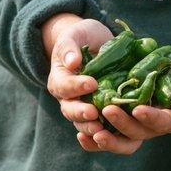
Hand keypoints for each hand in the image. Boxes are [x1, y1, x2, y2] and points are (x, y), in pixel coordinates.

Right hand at [43, 14, 113, 131]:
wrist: (95, 45)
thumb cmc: (84, 37)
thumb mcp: (76, 34)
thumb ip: (70, 46)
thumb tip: (72, 62)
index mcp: (60, 79)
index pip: (63, 86)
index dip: (76, 86)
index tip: (92, 83)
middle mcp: (68, 98)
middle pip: (69, 110)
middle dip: (80, 113)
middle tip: (93, 113)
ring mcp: (83, 108)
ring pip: (81, 124)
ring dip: (90, 128)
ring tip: (101, 130)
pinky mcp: (99, 114)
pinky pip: (97, 129)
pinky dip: (101, 137)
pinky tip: (111, 137)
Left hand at [75, 58, 170, 154]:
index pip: (163, 122)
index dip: (151, 117)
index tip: (138, 109)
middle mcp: (157, 128)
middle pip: (139, 133)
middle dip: (122, 124)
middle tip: (107, 110)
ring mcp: (141, 127)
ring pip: (123, 140)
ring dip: (106, 138)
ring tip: (90, 131)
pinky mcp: (129, 123)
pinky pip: (112, 137)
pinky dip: (96, 141)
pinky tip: (82, 136)